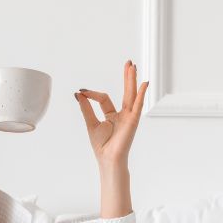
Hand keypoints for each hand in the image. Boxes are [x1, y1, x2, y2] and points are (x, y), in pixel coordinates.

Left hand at [75, 61, 147, 217]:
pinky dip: (141, 93)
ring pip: (132, 94)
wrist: (108, 159)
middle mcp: (123, 115)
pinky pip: (138, 105)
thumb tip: (78, 94)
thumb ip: (86, 108)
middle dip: (126, 77)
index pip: (104, 98)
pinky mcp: (133, 120)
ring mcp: (129, 117)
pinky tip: (144, 83)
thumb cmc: (101, 146)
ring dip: (132, 80)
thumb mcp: (90, 123)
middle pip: (126, 92)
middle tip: (128, 63)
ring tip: (133, 66)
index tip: (81, 92)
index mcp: (112, 116)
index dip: (92, 94)